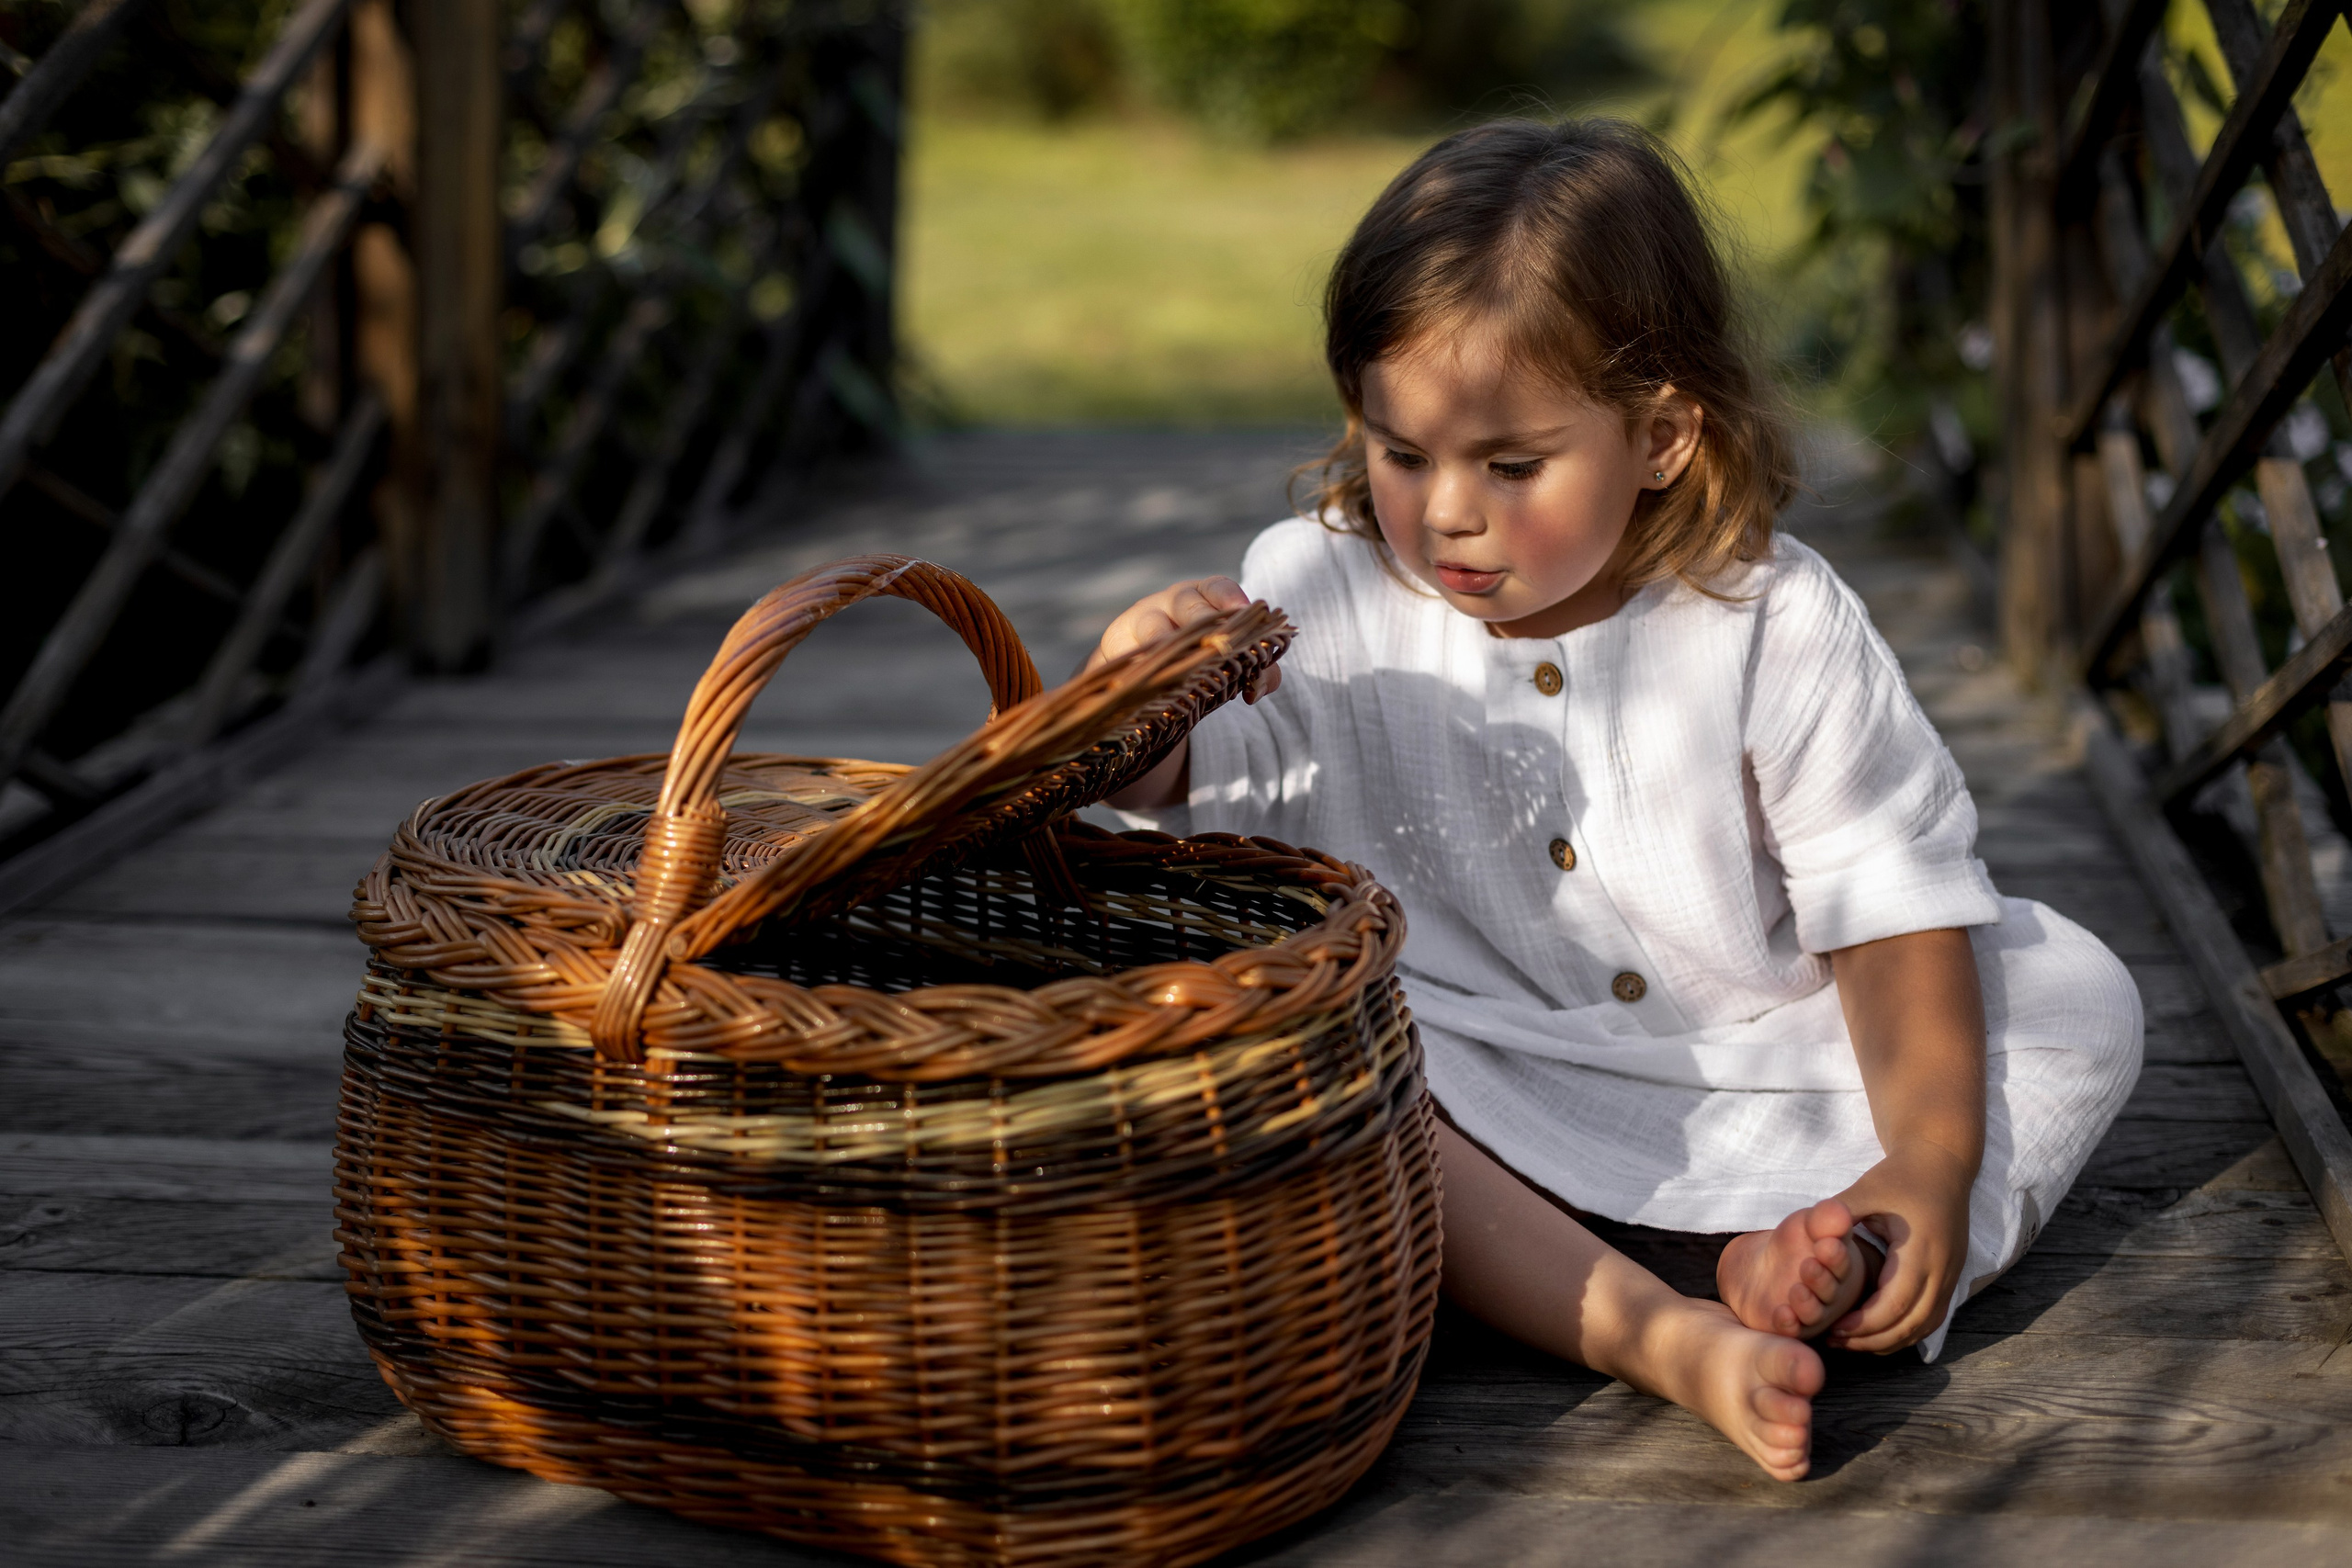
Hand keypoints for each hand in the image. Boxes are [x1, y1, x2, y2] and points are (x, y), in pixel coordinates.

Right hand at [1084, 577, 1280, 698]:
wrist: (1139, 672)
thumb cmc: (1193, 657)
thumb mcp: (1226, 657)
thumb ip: (1257, 672)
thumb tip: (1259, 689)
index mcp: (1201, 598)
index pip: (1216, 587)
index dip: (1229, 597)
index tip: (1244, 610)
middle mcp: (1170, 603)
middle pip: (1186, 602)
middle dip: (1202, 618)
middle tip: (1218, 642)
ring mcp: (1140, 621)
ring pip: (1153, 626)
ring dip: (1167, 641)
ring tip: (1183, 662)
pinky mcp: (1117, 646)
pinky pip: (1127, 654)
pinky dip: (1140, 665)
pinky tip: (1152, 679)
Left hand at [1824, 1143, 1973, 1353]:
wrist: (1943, 1164)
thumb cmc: (1900, 1175)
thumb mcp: (1867, 1189)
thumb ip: (1839, 1213)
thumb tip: (1809, 1233)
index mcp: (1921, 1249)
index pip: (1895, 1303)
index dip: (1865, 1322)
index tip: (1834, 1328)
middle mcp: (1943, 1268)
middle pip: (1912, 1323)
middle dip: (1873, 1339)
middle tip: (1837, 1342)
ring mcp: (1952, 1275)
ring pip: (1925, 1326)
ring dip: (1890, 1340)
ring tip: (1852, 1342)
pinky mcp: (1952, 1276)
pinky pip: (1932, 1317)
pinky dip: (1906, 1331)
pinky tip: (1877, 1332)